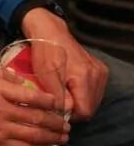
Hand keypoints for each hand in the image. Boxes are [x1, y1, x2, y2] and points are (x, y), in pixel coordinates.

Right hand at [0, 63, 69, 145]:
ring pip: (33, 135)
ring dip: (52, 137)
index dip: (49, 101)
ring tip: (64, 137)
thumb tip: (20, 80)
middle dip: (56, 122)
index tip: (57, 102)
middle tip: (67, 123)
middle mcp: (1, 111)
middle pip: (37, 118)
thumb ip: (0, 73)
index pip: (31, 96)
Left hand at [21, 8, 108, 122]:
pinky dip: (84, 93)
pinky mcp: (100, 69)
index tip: (57, 107)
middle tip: (59, 99)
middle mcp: (97, 75)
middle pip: (90, 107)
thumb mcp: (45, 75)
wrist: (50, 32)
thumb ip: (57, 96)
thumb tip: (66, 113)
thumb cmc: (44, 52)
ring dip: (79, 101)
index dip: (70, 114)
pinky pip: (95, 91)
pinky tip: (72, 86)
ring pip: (93, 101)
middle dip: (75, 108)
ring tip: (64, 91)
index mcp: (84, 76)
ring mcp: (100, 72)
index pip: (85, 111)